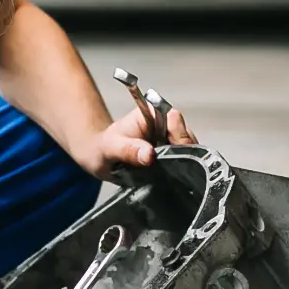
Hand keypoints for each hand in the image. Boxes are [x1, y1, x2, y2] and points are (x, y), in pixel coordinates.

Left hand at [78, 103, 196, 177]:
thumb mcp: (111, 149)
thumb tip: (149, 155)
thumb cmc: (102, 148)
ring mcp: (169, 137)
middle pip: (186, 135)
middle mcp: (164, 122)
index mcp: (151, 113)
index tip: (175, 155)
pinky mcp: (172, 151)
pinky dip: (180, 168)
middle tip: (170, 171)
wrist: (99, 158)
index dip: (179, 136)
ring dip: (182, 163)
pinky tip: (170, 176)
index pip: (175, 119)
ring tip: (166, 174)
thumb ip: (129, 150)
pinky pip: (184, 159)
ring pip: (189, 149)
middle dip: (182, 154)